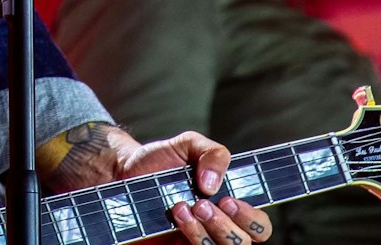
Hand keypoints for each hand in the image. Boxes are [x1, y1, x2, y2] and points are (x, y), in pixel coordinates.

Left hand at [36, 122, 271, 244]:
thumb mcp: (188, 145)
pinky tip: (176, 217)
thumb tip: (215, 185)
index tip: (230, 200)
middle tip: (204, 203)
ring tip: (182, 207)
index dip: (252, 218)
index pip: (258, 226)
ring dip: (205, 232)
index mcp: (229, 206)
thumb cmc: (160, 161)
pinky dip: (192, 237)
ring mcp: (196, 242)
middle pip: (243, 244)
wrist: (121, 173)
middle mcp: (217, 228)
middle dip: (227, 226)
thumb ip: (213, 153)